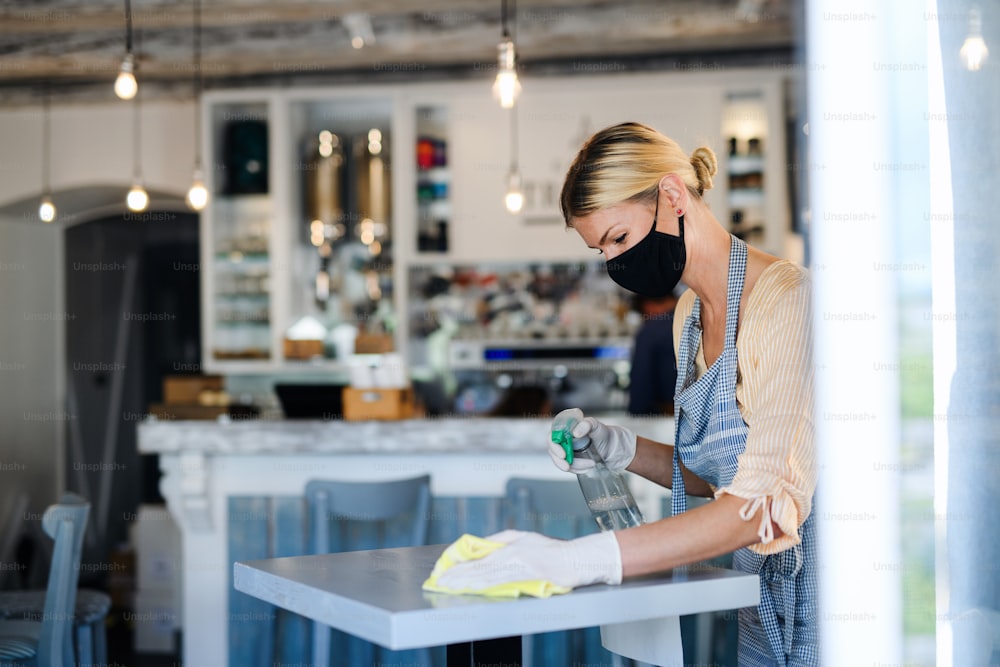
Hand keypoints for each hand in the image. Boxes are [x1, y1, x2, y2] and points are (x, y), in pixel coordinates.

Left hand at [433, 529, 621, 590]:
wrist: (577, 558)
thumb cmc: (551, 550)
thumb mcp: (523, 538)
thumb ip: (501, 541)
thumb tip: (480, 546)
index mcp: (509, 544)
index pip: (478, 555)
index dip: (459, 564)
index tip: (443, 570)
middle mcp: (513, 554)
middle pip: (479, 566)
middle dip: (457, 575)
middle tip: (438, 582)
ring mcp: (521, 566)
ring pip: (488, 576)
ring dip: (467, 582)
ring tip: (450, 587)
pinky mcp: (531, 578)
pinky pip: (504, 584)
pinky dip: (487, 587)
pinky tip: (476, 591)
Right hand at [548, 409, 636, 472]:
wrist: (613, 447)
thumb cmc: (603, 433)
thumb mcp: (596, 425)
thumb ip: (586, 425)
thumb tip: (575, 433)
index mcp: (566, 428)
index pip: (553, 436)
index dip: (554, 446)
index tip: (563, 454)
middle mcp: (564, 439)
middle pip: (553, 451)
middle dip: (560, 461)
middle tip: (568, 466)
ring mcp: (567, 450)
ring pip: (560, 461)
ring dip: (573, 466)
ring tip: (590, 464)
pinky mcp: (572, 460)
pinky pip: (568, 467)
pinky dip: (576, 470)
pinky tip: (587, 468)